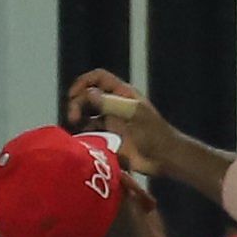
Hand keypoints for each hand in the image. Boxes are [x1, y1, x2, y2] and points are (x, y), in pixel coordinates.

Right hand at [65, 69, 183, 174]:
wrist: (163, 158)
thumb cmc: (154, 134)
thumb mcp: (133, 113)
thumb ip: (110, 102)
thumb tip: (89, 93)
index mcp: (121, 93)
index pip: (98, 78)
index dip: (84, 82)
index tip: (73, 94)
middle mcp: (113, 105)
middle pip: (87, 96)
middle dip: (77, 103)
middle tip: (73, 118)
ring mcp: (110, 122)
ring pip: (86, 115)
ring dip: (77, 120)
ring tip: (75, 129)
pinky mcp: (108, 139)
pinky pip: (90, 133)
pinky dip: (82, 135)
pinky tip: (81, 140)